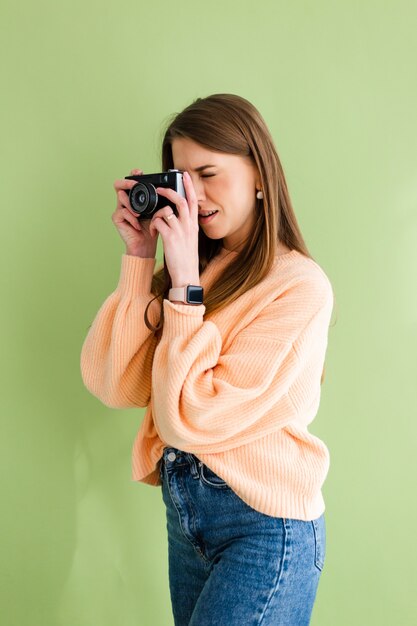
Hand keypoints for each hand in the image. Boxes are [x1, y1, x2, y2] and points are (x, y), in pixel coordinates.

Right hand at [111, 168, 158, 256]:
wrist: (147, 244)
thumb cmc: (153, 227)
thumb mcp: (158, 211)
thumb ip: (159, 200)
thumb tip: (168, 189)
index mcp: (135, 197)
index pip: (130, 181)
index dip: (132, 174)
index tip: (139, 171)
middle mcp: (125, 201)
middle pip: (118, 184)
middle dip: (127, 183)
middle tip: (135, 185)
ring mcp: (120, 209)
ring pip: (120, 197)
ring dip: (131, 204)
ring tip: (140, 215)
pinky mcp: (117, 218)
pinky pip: (122, 212)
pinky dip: (132, 218)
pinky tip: (138, 225)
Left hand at [148, 171, 199, 286]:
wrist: (186, 274)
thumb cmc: (186, 258)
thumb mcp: (190, 240)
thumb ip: (185, 227)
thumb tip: (178, 217)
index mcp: (193, 225)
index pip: (193, 201)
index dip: (189, 186)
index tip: (185, 175)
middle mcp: (188, 226)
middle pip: (181, 200)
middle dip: (169, 191)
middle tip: (159, 189)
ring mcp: (179, 231)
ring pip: (166, 210)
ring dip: (156, 213)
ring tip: (153, 221)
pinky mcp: (170, 237)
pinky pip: (158, 222)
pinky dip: (152, 224)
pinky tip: (152, 232)